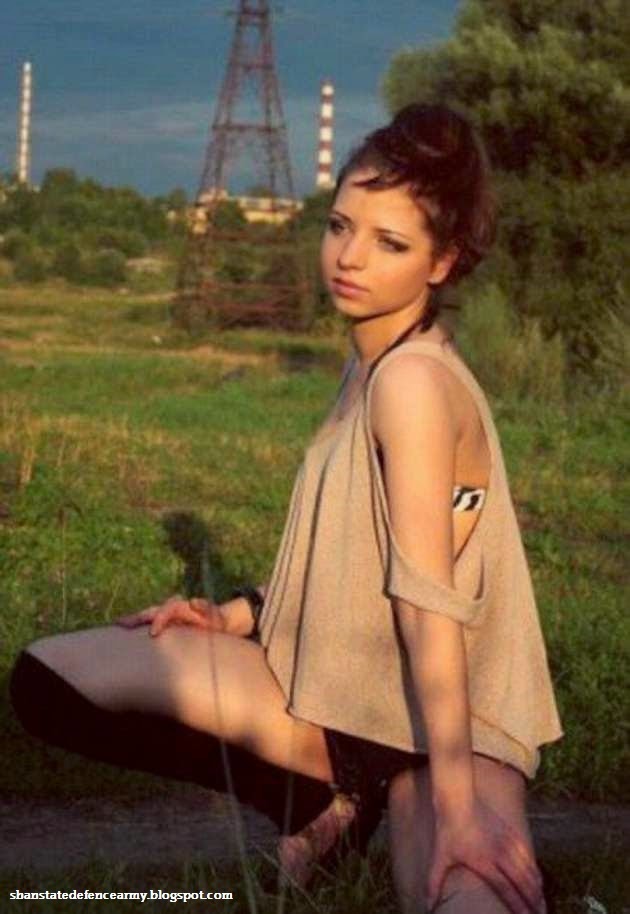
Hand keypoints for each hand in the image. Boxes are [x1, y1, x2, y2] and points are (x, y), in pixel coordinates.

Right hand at [116, 594, 225, 636]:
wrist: (219, 623)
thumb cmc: (216, 620)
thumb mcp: (215, 615)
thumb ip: (205, 607)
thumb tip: (192, 600)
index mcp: (182, 607)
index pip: (167, 610)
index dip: (159, 619)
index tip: (152, 633)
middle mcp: (172, 609)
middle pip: (152, 611)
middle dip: (137, 617)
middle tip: (121, 624)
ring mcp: (168, 616)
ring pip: (148, 616)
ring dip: (134, 620)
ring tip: (118, 625)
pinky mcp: (166, 624)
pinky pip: (149, 624)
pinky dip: (138, 626)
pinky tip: (125, 632)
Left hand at [427, 798, 544, 913]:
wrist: (458, 800)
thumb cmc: (448, 830)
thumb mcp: (440, 856)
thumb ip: (434, 882)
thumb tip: (428, 904)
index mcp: (485, 862)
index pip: (506, 890)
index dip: (518, 906)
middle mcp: (500, 853)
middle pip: (523, 882)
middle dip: (533, 901)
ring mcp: (507, 842)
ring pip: (528, 868)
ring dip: (537, 888)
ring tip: (542, 903)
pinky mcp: (511, 832)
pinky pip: (527, 854)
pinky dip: (534, 869)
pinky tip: (538, 880)